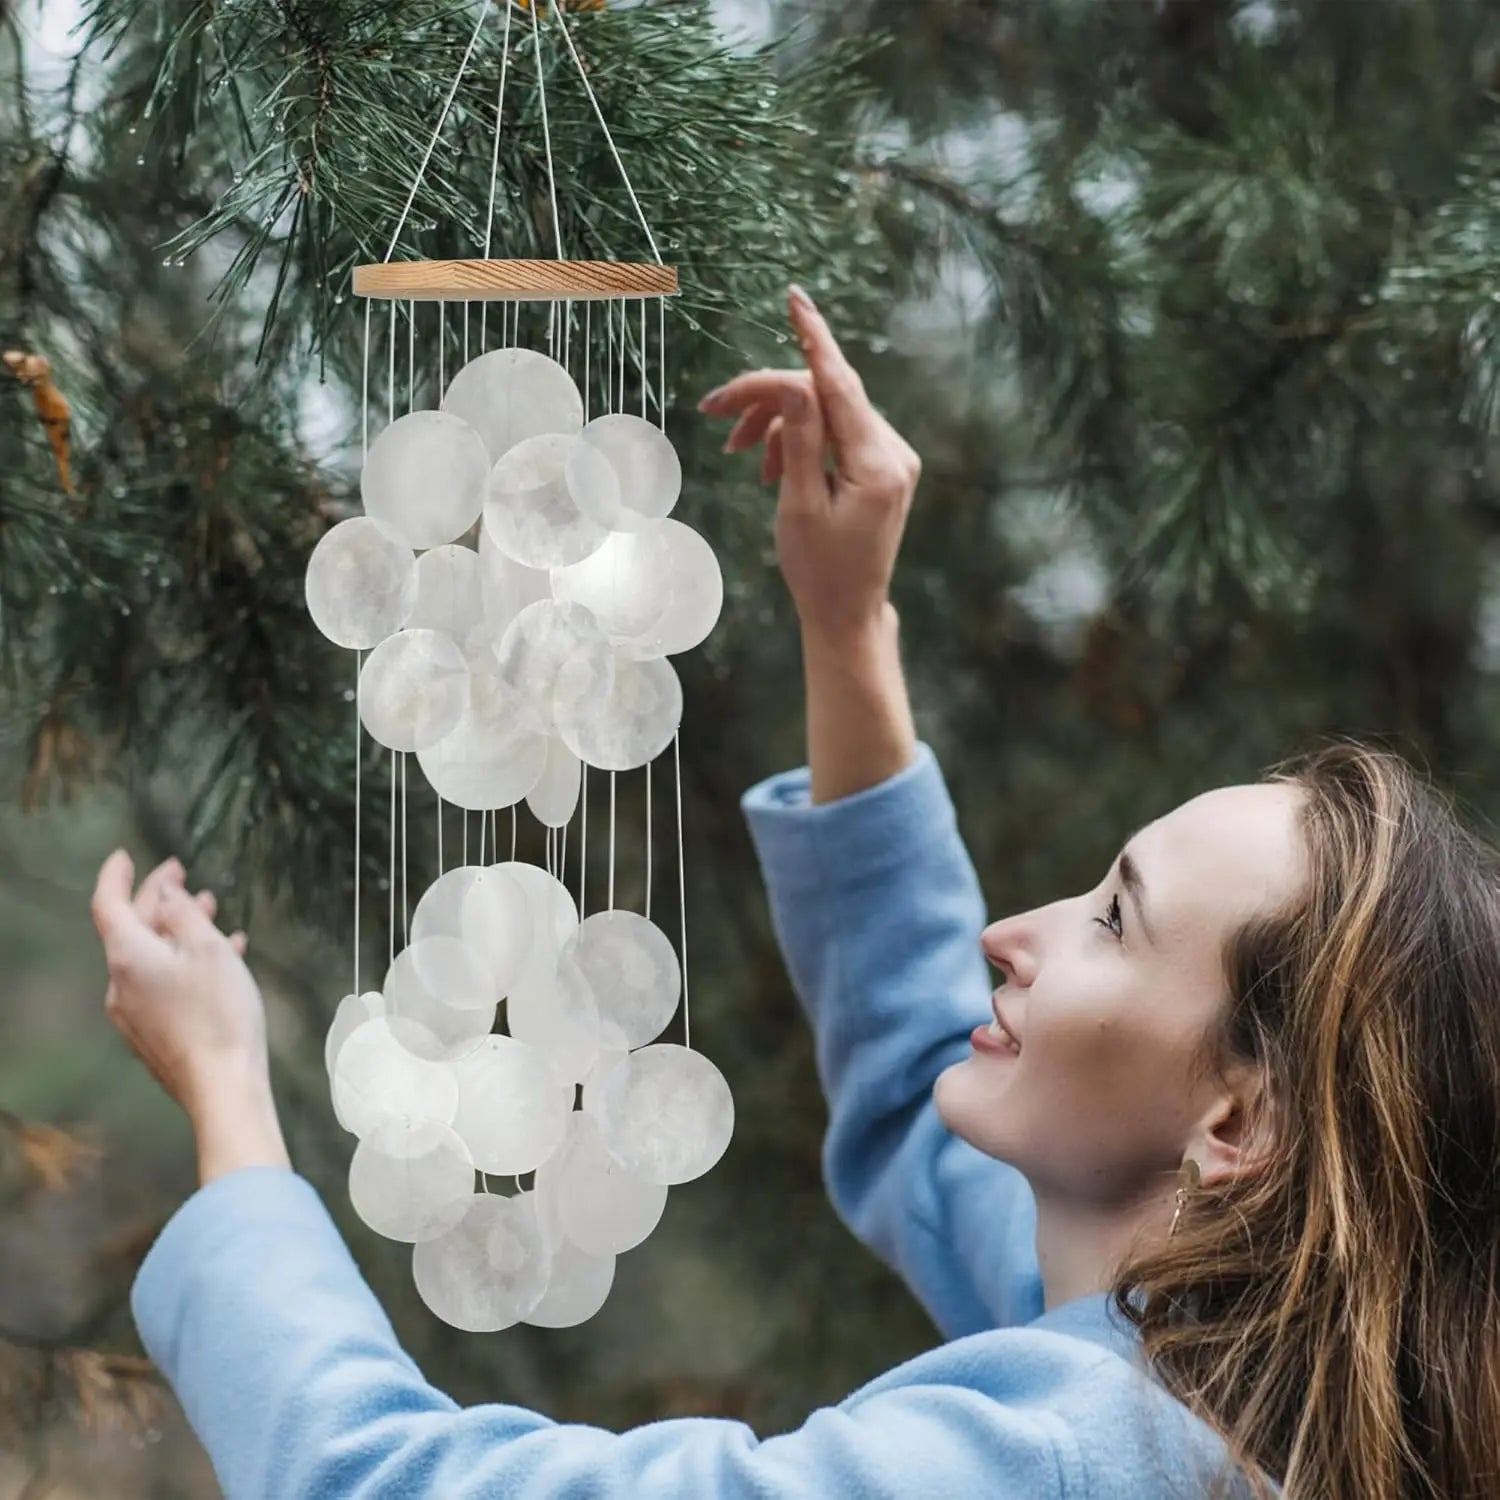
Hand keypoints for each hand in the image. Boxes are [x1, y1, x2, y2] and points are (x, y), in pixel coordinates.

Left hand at [90, 851, 265, 1120]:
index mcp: (128, 957)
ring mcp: (135, 1012)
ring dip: (177, 929)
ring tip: (210, 910)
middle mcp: (121, 983)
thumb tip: (165, 895)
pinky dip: (185, 961)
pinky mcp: (154, 1034)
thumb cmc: (219, 1013)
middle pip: (132, 929)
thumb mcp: (208, 949)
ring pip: (152, 956)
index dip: (117, 876)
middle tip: (182, 875)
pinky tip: (222, 956)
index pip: (108, 904)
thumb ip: (183, 914)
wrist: (221, 1085)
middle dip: (158, 899)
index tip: (127, 855)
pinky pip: (163, 983)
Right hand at [698, 285, 921, 643]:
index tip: (795, 299)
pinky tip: (771, 469)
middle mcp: (893, 453)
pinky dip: (799, 442)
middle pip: (826, 395)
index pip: (839, 384)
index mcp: (877, 463)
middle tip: (716, 412)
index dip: (812, 339)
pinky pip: (836, 435)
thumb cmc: (818, 570)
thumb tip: (794, 382)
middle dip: (770, 399)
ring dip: (779, 425)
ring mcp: (891, 459)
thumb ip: (800, 440)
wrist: (847, 613)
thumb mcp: (799, 505)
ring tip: (741, 455)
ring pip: (826, 413)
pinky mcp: (882, 468)